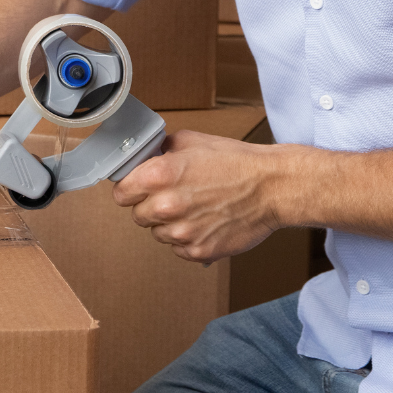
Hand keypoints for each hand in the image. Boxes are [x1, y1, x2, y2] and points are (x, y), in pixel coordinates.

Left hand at [112, 130, 282, 263]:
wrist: (271, 187)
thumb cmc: (235, 162)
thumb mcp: (191, 141)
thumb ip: (161, 151)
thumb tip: (145, 157)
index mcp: (159, 176)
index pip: (121, 193)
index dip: (130, 190)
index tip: (138, 189)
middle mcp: (167, 206)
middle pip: (138, 215)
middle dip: (150, 206)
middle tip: (172, 197)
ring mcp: (183, 232)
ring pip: (158, 234)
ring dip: (169, 224)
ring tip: (193, 208)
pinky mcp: (199, 251)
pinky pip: (178, 249)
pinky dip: (187, 239)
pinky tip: (203, 222)